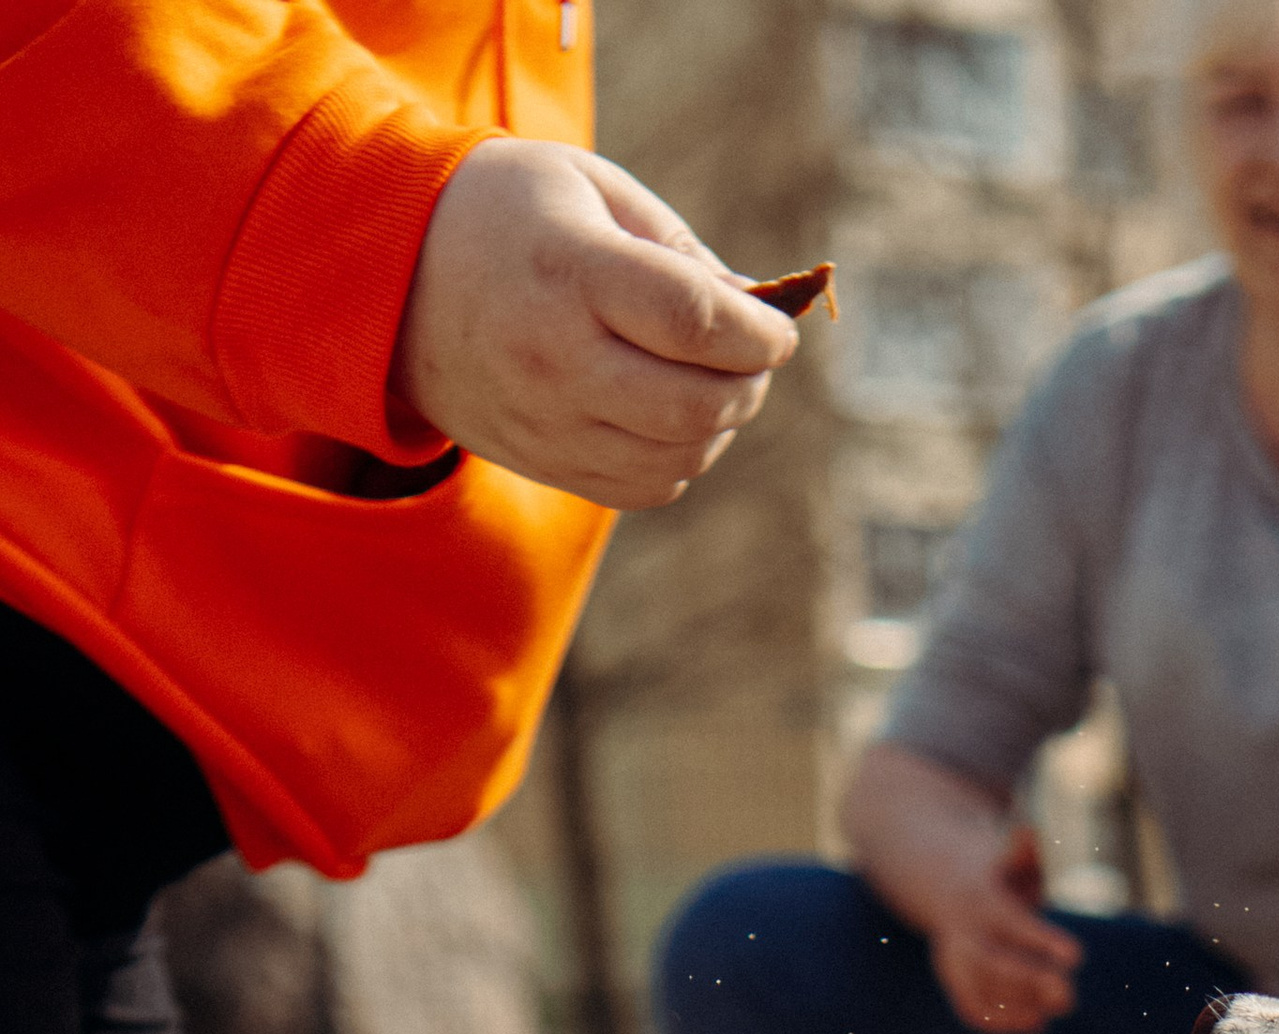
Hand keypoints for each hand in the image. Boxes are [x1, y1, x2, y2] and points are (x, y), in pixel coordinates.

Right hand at [392, 139, 796, 508]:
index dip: (759, 334)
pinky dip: (681, 457)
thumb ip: (679, 251)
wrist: (389, 278)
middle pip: (694, 406)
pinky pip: (647, 488)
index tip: (779, 329)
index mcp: (571, 273)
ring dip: (719, 425)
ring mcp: (548, 423)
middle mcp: (557, 359)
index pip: (695, 321)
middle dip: (749, 385)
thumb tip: (760, 308)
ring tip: (713, 381)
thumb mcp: (590, 190)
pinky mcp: (547, 464)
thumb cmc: (505, 214)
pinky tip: (671, 416)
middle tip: (755, 357)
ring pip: (678, 456)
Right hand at [926, 826, 1083, 1033]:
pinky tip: (1036, 1024)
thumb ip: (1023, 850)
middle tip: (1070, 998)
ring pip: (980, 990)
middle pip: (992, 964)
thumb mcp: (1010, 855)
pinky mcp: (952, 978)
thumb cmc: (996, 871)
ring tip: (1059, 1008)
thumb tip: (1030, 834)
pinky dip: (1001, 1022)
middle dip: (1030, 982)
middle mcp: (962, 932)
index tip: (1077, 958)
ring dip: (1020, 1006)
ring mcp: (953, 958)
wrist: (941, 880)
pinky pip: (970, 1008)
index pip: (1011, 924)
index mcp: (981, 900)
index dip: (1042, 941)